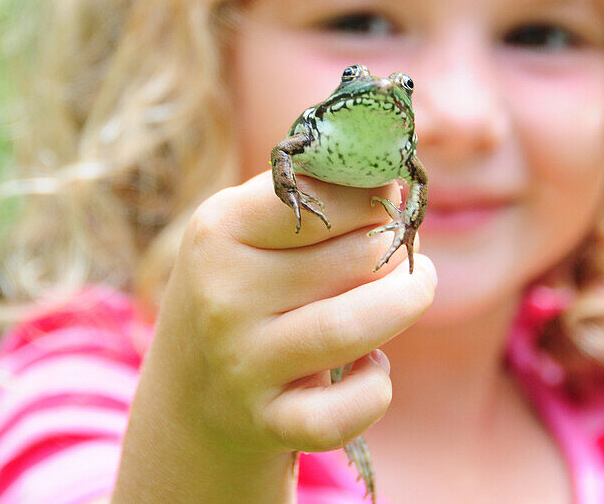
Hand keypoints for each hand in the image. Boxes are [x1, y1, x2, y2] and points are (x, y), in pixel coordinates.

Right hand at [114, 172, 436, 502]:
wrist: (189, 390)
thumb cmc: (241, 286)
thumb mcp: (246, 227)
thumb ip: (311, 194)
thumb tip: (391, 182)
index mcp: (218, 231)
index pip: (320, 195)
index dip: (372, 193)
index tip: (387, 198)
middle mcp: (223, 296)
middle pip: (354, 259)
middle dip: (397, 248)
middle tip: (404, 246)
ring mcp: (243, 363)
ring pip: (355, 328)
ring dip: (405, 303)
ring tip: (414, 289)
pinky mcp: (267, 422)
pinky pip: (346, 411)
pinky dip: (376, 389)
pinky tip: (371, 367)